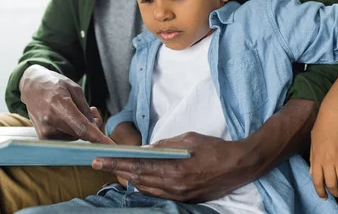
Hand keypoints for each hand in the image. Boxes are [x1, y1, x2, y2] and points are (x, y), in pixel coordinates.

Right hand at [20, 64, 111, 142]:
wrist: (32, 86)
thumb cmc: (55, 85)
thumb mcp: (75, 89)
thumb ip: (86, 110)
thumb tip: (95, 127)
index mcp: (60, 105)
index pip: (83, 127)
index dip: (98, 138)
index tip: (110, 147)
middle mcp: (51, 121)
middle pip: (81, 134)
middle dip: (92, 127)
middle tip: (93, 112)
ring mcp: (45, 131)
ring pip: (75, 136)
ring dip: (80, 128)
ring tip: (75, 111)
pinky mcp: (43, 137)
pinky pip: (66, 138)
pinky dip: (71, 130)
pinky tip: (68, 118)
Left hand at [92, 132, 254, 201]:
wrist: (239, 166)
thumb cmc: (215, 148)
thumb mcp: (188, 139)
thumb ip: (165, 145)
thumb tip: (147, 150)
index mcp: (174, 170)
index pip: (137, 167)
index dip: (116, 163)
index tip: (99, 160)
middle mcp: (174, 187)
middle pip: (137, 180)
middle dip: (117, 171)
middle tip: (99, 164)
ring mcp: (179, 196)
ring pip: (146, 189)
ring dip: (130, 179)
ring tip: (116, 169)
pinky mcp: (185, 199)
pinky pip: (158, 193)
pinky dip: (146, 185)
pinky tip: (139, 178)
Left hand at [310, 100, 337, 198]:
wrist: (335, 112)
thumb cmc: (323, 125)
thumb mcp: (314, 142)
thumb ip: (313, 158)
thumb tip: (312, 174)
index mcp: (317, 157)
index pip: (317, 181)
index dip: (321, 192)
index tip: (324, 197)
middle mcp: (328, 160)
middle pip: (332, 184)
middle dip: (336, 192)